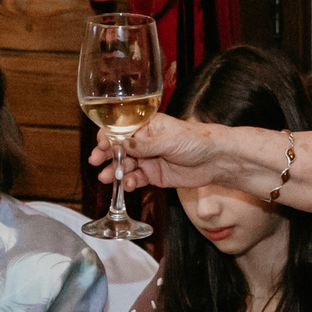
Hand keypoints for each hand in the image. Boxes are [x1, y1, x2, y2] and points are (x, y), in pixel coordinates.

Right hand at [91, 111, 222, 192]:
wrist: (216, 160)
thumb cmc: (197, 141)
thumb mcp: (170, 140)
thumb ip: (146, 145)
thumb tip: (122, 144)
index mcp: (148, 126)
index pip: (122, 129)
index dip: (109, 136)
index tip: (101, 144)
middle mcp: (145, 142)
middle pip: (119, 148)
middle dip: (105, 155)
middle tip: (94, 161)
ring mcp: (148, 159)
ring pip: (125, 165)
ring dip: (114, 171)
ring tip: (105, 178)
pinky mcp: (154, 175)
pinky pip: (137, 179)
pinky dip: (129, 182)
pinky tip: (126, 185)